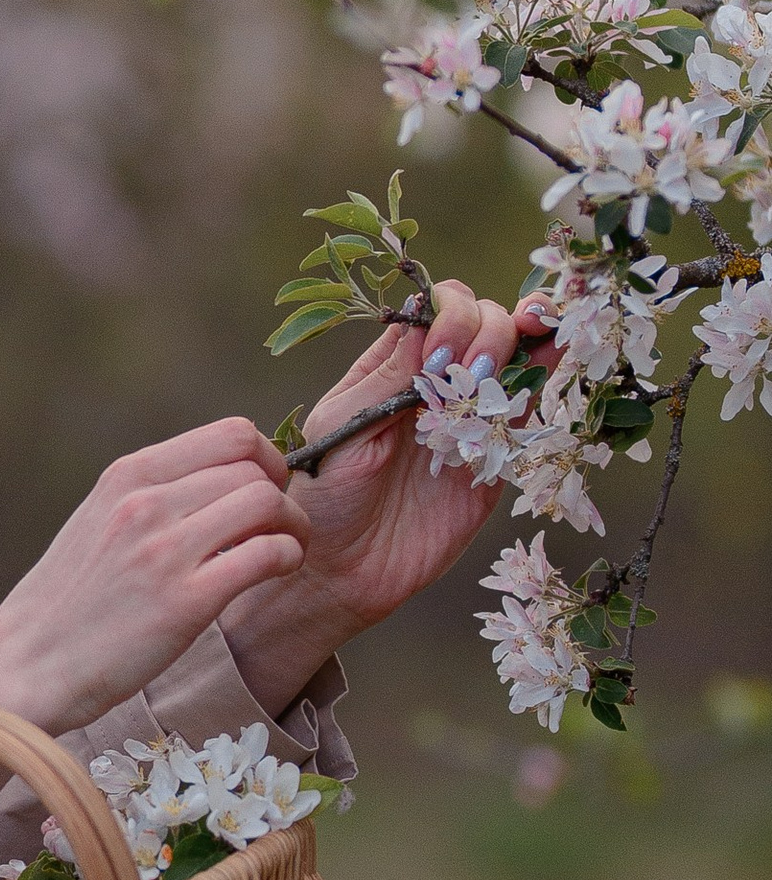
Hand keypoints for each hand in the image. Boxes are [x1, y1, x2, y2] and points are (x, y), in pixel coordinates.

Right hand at [0, 414, 310, 747]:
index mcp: (127, 476)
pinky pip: (267, 555)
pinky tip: (275, 575)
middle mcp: (145, 502)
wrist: (25, 665)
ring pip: (268, 503)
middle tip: (280, 529)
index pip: (231, 434)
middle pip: (256, 467)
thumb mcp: (97, 522)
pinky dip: (287, 558)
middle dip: (284, 495)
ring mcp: (164, 550)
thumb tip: (222, 480)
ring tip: (284, 552)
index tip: (265, 490)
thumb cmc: (66, 602)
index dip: (267, 459)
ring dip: (293, 526)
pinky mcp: (184, 603)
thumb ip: (151, 495)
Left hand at [218, 277, 539, 715]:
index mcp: (393, 366)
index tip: (442, 353)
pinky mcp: (494, 459)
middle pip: (484, 323)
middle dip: (490, 331)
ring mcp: (469, 418)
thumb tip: (426, 312)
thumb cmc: (325, 494)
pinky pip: (527, 413)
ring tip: (533, 342)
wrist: (344, 569)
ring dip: (529, 340)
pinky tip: (553, 362)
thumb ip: (389, 375)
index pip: (437, 310)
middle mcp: (436, 383)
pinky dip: (545, 381)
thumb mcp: (344, 426)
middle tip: (471, 373)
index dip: (452, 314)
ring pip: (514, 358)